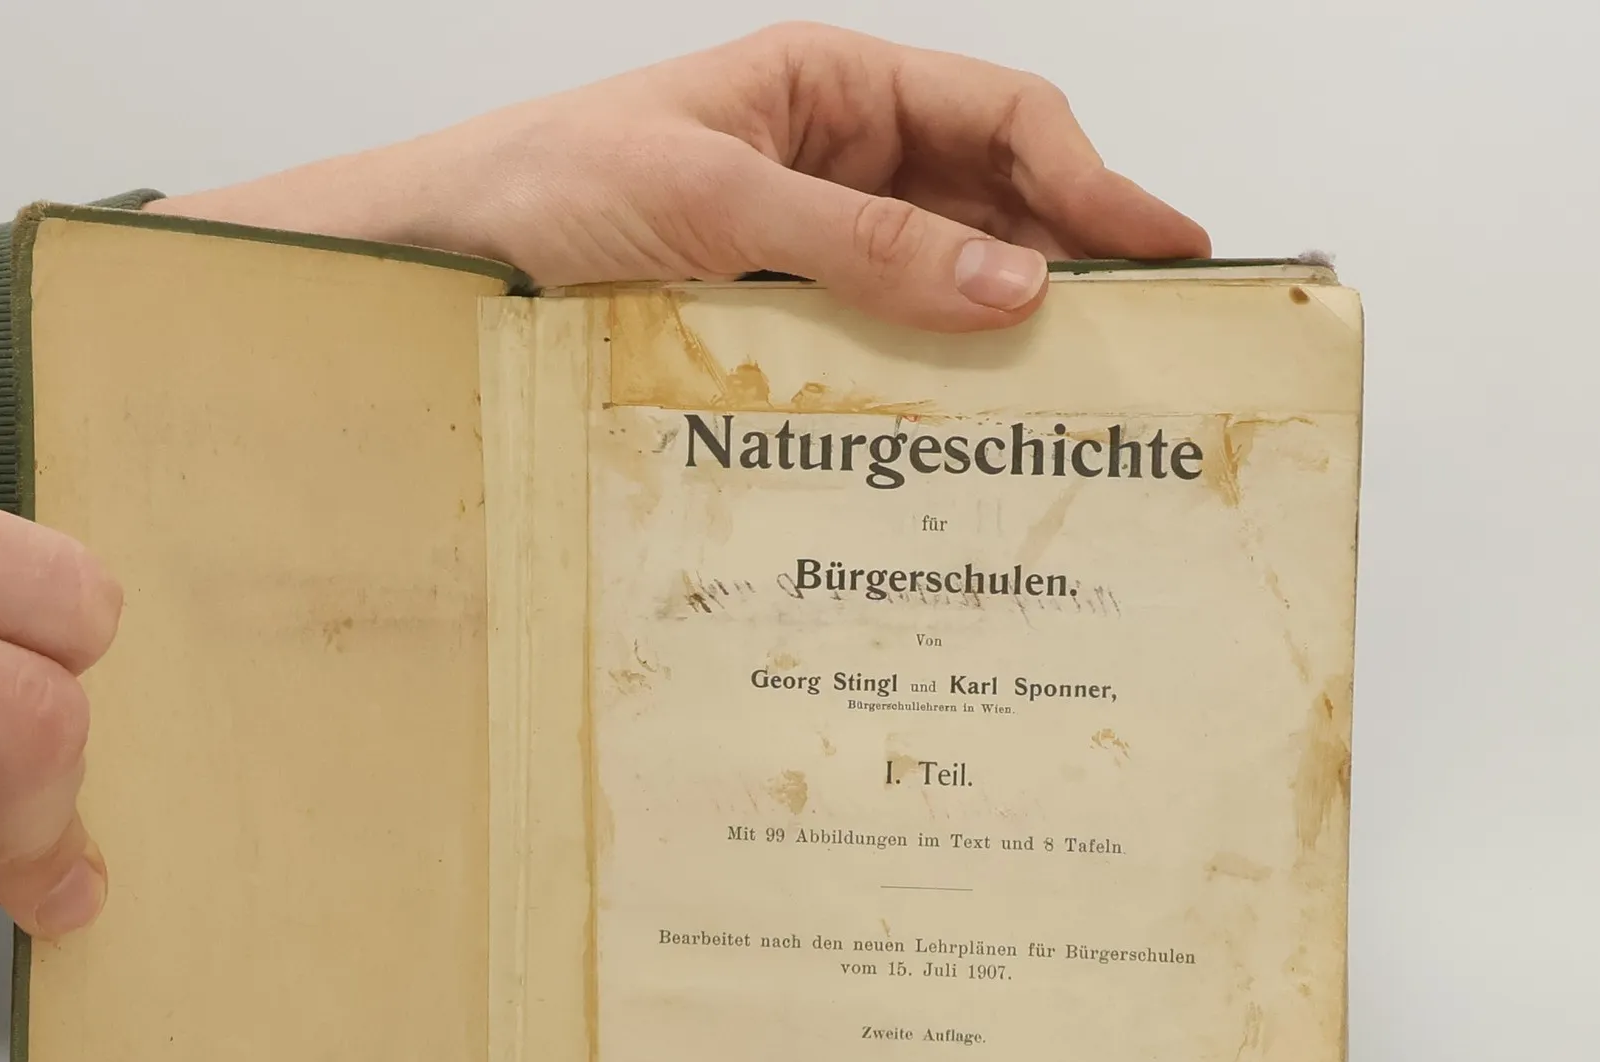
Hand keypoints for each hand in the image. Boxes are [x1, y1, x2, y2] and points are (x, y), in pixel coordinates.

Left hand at [152, 24, 1208, 331]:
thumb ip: (864, 242)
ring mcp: (803, 254)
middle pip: (987, 209)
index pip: (999, 120)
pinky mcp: (767, 332)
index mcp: (829, 89)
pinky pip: (869, 353)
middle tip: (1143, 353)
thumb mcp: (714, 200)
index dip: (1095, 181)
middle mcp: (831, 166)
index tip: (1167, 252)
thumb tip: (1010, 287)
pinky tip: (956, 434)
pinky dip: (919, 389)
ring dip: (997, 343)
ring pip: (935, 291)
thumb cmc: (544, 189)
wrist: (433, 265)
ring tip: (1068, 410)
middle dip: (1067, 269)